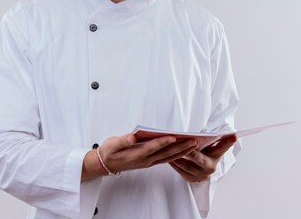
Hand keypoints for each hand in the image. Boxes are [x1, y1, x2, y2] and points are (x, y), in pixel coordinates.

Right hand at [82, 133, 197, 180]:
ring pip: (168, 157)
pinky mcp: (149, 162)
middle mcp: (145, 160)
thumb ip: (123, 141)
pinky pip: (166, 159)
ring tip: (194, 145)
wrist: (106, 164)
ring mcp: (148, 162)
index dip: (163, 142)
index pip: (152, 147)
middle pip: (165, 153)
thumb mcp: (112, 144)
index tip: (173, 136)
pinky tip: (184, 150)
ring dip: (182, 151)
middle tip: (193, 140)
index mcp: (136, 154)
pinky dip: (176, 155)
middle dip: (180, 147)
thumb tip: (131, 136)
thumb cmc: (109, 151)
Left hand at [169, 134, 236, 182]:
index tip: (234, 135)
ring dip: (178, 157)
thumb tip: (207, 130)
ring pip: (187, 165)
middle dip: (192, 152)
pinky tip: (168, 156)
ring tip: (170, 148)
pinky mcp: (191, 179)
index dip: (228, 142)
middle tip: (186, 145)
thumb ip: (208, 138)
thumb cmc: (204, 151)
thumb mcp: (208, 144)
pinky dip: (174, 163)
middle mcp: (210, 167)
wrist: (200, 169)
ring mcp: (201, 175)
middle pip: (200, 159)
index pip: (223, 147)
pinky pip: (180, 170)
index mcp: (216, 156)